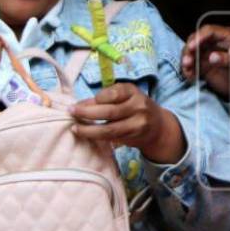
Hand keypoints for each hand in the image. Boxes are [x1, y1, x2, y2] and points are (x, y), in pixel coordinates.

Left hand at [69, 82, 186, 163]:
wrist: (158, 127)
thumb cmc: (135, 107)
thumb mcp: (124, 96)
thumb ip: (105, 98)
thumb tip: (79, 105)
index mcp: (133, 92)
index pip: (113, 94)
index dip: (95, 99)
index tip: (80, 103)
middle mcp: (138, 107)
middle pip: (109, 112)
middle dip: (87, 113)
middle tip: (71, 113)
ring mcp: (138, 124)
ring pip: (110, 129)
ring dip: (89, 130)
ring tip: (76, 128)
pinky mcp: (134, 138)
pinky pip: (112, 138)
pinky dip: (98, 137)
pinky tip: (88, 134)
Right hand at [181, 24, 229, 100]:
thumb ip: (228, 59)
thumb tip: (212, 56)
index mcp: (226, 36)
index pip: (209, 31)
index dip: (199, 37)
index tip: (193, 46)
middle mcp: (215, 43)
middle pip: (196, 39)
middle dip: (189, 48)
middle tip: (187, 59)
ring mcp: (208, 54)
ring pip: (191, 52)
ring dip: (186, 59)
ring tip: (187, 68)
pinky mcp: (204, 66)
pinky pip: (192, 66)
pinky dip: (188, 70)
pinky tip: (190, 76)